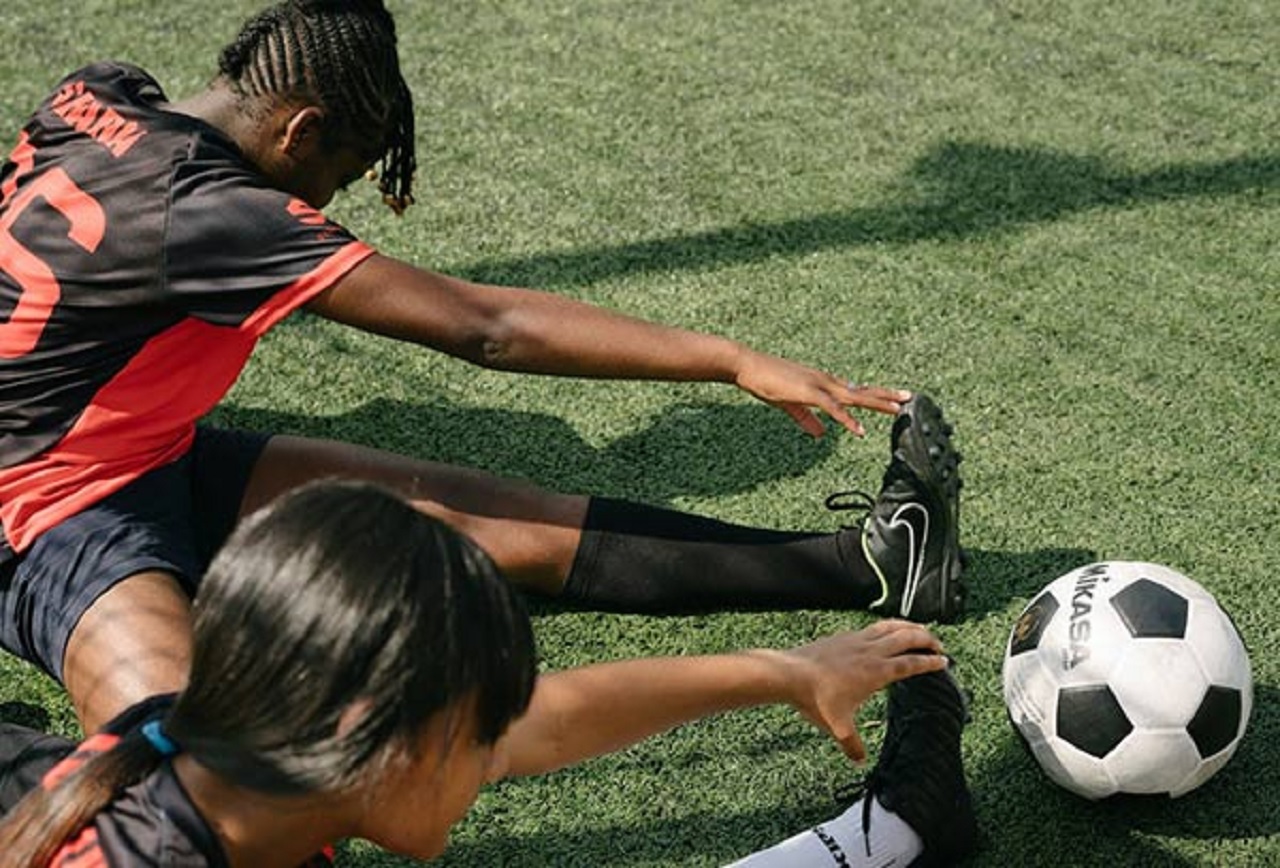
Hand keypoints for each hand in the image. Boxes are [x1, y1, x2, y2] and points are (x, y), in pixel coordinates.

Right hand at [732, 348, 910, 436]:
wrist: (747, 365)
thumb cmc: (765, 381)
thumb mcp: (789, 404)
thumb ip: (806, 419)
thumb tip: (821, 434)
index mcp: (822, 383)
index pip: (854, 391)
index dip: (874, 396)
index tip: (892, 399)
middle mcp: (825, 381)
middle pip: (861, 391)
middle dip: (886, 395)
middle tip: (909, 398)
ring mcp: (819, 385)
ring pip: (854, 397)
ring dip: (877, 403)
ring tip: (898, 409)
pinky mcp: (809, 392)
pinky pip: (833, 408)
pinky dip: (848, 420)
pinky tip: (860, 430)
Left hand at [772, 620, 945, 761]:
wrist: (789, 674)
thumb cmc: (814, 698)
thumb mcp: (838, 727)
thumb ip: (853, 745)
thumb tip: (860, 760)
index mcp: (876, 672)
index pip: (911, 664)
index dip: (930, 662)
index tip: (944, 662)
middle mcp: (870, 652)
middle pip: (908, 637)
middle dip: (928, 639)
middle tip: (939, 646)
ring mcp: (857, 640)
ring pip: (891, 626)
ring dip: (910, 627)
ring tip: (920, 631)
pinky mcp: (844, 636)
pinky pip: (874, 626)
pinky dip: (889, 626)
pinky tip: (887, 631)